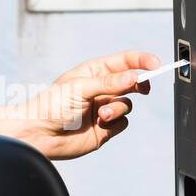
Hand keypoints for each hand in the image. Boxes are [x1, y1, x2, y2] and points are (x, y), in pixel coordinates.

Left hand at [0, 50, 159, 159]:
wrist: (39, 135)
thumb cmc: (52, 105)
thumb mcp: (80, 88)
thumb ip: (109, 83)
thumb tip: (134, 77)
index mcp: (94, 71)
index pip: (125, 61)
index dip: (142, 60)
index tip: (156, 64)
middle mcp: (102, 88)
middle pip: (132, 81)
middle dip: (139, 84)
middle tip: (143, 88)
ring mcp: (104, 107)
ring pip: (128, 104)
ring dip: (118, 108)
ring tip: (101, 114)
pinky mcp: (106, 127)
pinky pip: (123, 122)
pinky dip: (115, 123)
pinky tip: (99, 124)